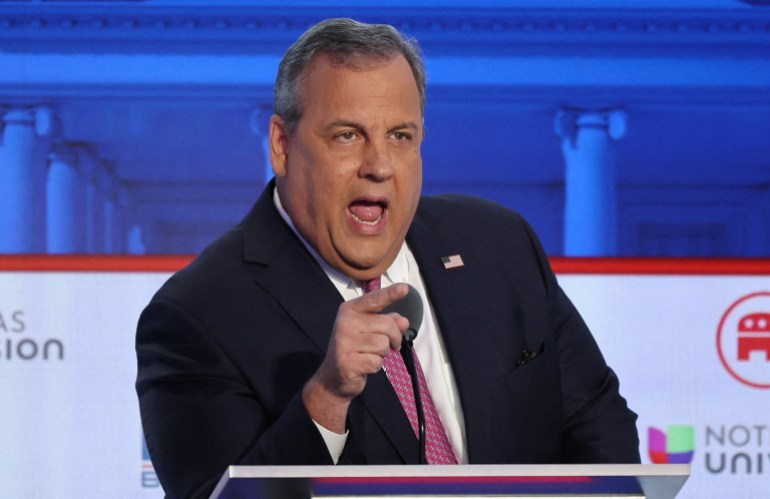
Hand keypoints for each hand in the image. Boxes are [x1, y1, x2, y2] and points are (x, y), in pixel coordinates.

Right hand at [302, 283, 409, 432]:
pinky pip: (377, 362)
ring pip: (383, 344)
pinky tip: (364, 365)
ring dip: (382, 353)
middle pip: (387, 325)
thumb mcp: (370, 331)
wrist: (333, 378)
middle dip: (394, 338)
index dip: (391, 294)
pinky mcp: (347, 361)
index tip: (405, 288)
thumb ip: (387, 322)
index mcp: (350, 310)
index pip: (374, 300)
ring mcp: (344, 342)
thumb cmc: (355, 349)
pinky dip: (375, 366)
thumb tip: (404, 321)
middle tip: (389, 346)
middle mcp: (345, 322)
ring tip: (369, 355)